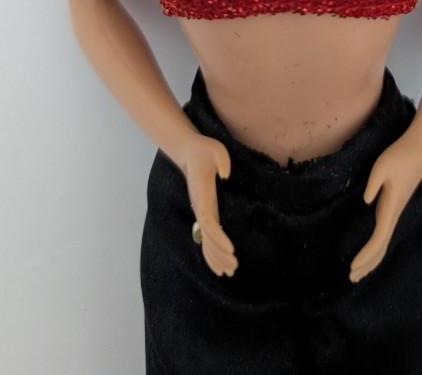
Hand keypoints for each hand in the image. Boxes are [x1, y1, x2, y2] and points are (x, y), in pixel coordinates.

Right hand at [177, 132, 237, 277]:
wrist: (188, 151)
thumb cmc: (204, 150)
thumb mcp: (216, 149)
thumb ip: (222, 160)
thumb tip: (226, 175)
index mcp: (203, 195)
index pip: (208, 222)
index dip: (218, 237)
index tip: (230, 249)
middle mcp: (200, 207)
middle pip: (206, 237)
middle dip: (219, 254)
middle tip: (233, 267)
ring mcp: (200, 210)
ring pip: (204, 240)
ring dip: (215, 257)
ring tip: (229, 271)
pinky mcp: (204, 210)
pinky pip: (205, 235)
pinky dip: (210, 251)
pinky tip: (218, 263)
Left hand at [350, 132, 421, 282]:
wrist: (418, 148)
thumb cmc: (399, 156)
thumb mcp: (381, 166)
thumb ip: (373, 184)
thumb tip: (366, 201)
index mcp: (390, 208)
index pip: (377, 239)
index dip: (366, 255)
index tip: (352, 267)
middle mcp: (393, 214)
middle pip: (381, 246)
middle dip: (367, 264)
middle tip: (351, 278)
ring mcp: (394, 211)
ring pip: (384, 241)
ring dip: (372, 257)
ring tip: (359, 271)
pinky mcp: (393, 205)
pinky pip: (384, 232)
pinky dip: (377, 245)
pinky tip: (372, 248)